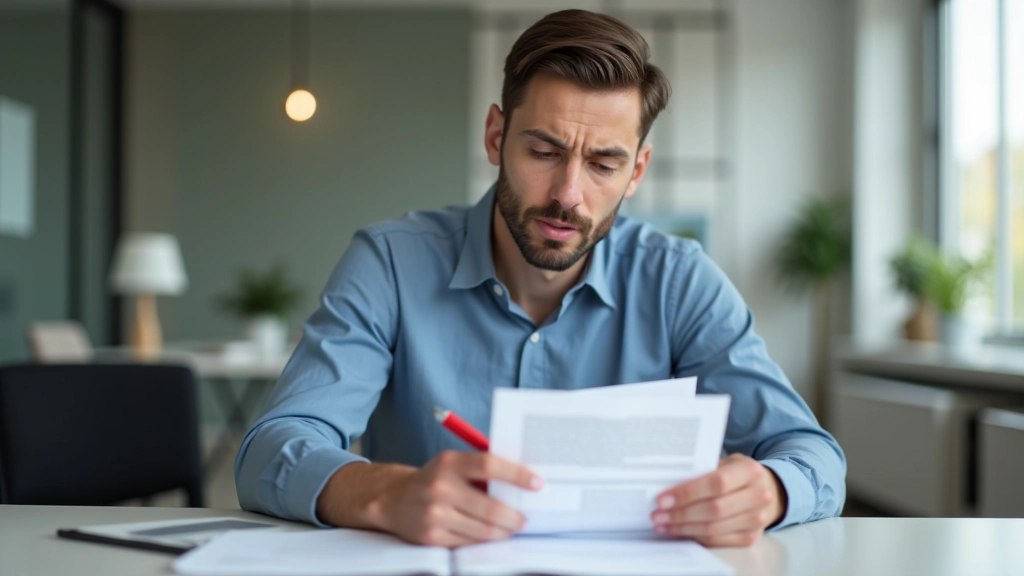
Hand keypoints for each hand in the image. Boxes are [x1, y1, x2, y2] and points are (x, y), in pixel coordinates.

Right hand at [369, 450, 542, 546]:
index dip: (517, 474)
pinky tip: (489, 534)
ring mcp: (435, 514)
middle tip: (525, 518)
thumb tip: (522, 483)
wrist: (394, 499)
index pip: (490, 465)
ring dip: (503, 531)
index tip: (537, 483)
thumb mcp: (454, 463)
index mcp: (450, 462)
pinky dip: (484, 540)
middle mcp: (440, 487)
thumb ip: (482, 470)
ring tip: (510, 527)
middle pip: (491, 507)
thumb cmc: (435, 479)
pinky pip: (469, 542)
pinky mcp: (431, 536)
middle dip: (515, 516)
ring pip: (484, 530)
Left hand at [650, 454, 786, 546]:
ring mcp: (757, 519)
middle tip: (658, 515)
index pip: (716, 483)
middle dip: (681, 514)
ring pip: (714, 528)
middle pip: (714, 509)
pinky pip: (717, 539)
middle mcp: (758, 495)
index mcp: (750, 470)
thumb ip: (702, 470)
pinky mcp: (751, 536)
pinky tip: (679, 530)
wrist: (765, 489)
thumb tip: (667, 485)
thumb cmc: (736, 473)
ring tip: (662, 524)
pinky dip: (695, 536)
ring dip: (683, 528)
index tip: (663, 499)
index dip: (687, 493)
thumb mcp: (725, 462)